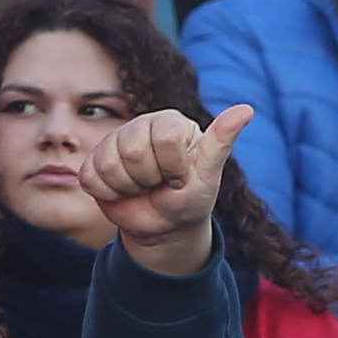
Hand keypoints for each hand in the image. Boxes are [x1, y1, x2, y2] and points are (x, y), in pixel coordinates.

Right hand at [83, 105, 247, 273]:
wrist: (165, 227)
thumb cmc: (191, 198)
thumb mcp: (208, 174)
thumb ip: (221, 141)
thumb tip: (246, 109)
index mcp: (171, 122)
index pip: (164, 137)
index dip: (172, 167)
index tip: (180, 177)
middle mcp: (140, 125)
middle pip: (133, 150)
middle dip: (149, 179)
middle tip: (159, 184)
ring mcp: (114, 142)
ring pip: (109, 164)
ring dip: (128, 187)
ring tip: (142, 187)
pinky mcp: (94, 162)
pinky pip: (91, 177)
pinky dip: (108, 193)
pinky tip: (123, 192)